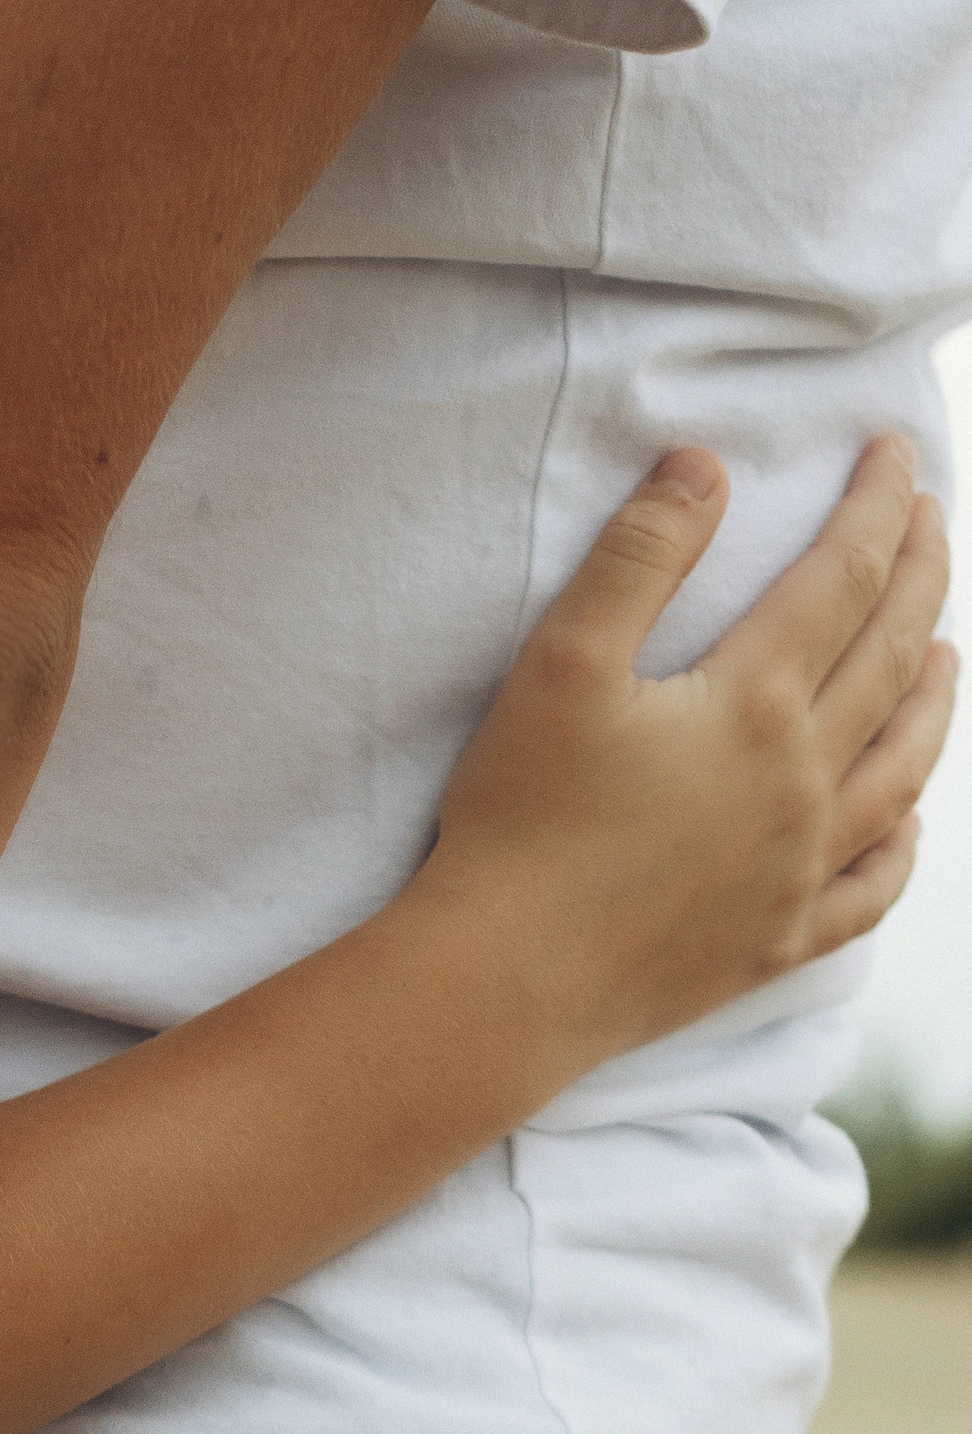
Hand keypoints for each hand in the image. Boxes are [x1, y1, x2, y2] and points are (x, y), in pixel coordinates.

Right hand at [418, 432, 950, 1064]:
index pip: (845, 577)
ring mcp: (799, 869)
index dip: (877, 505)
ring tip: (945, 653)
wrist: (506, 980)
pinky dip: (904, 845)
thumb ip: (639, 557)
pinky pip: (873, 889)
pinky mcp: (776, 939)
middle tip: (935, 522)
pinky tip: (911, 820)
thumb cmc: (519, 821)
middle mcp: (801, 784)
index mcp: (753, 705)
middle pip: (891, 658)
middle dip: (923, 576)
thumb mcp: (561, 665)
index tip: (895, 454)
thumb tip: (704, 466)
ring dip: (933, 700)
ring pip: (904, 769)